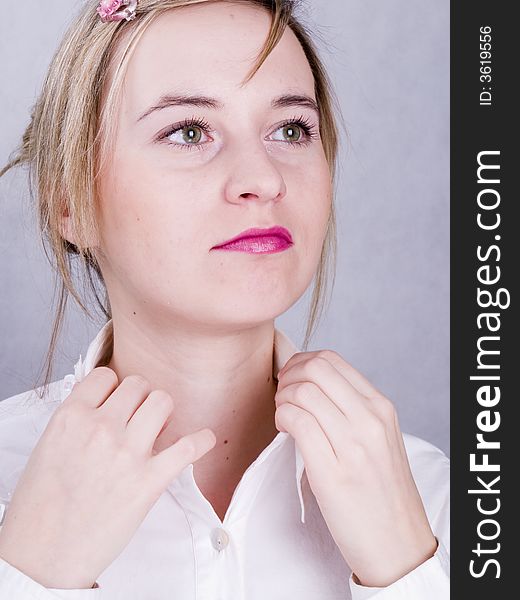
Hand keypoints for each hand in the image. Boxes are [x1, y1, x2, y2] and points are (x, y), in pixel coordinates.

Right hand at [0, 367, 215, 588]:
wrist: (43, 556)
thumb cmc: (40, 506)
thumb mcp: (48, 447)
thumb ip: (78, 419)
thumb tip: (108, 401)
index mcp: (70, 417)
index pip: (106, 375)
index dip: (113, 388)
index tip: (116, 402)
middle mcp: (99, 428)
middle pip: (139, 385)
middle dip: (140, 399)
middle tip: (137, 418)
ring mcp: (126, 453)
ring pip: (162, 401)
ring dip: (163, 412)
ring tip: (158, 428)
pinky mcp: (149, 481)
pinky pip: (187, 447)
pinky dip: (200, 441)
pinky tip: (203, 440)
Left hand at [274, 350, 437, 587]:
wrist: (399, 546)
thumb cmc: (383, 493)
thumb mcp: (379, 439)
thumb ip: (352, 409)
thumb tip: (311, 386)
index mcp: (381, 408)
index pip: (332, 360)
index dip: (301, 362)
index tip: (291, 378)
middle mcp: (370, 420)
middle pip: (315, 368)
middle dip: (288, 375)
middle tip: (282, 394)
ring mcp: (354, 445)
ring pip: (303, 392)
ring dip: (282, 398)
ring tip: (283, 416)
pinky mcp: (333, 472)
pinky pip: (298, 422)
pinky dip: (282, 418)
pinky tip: (284, 430)